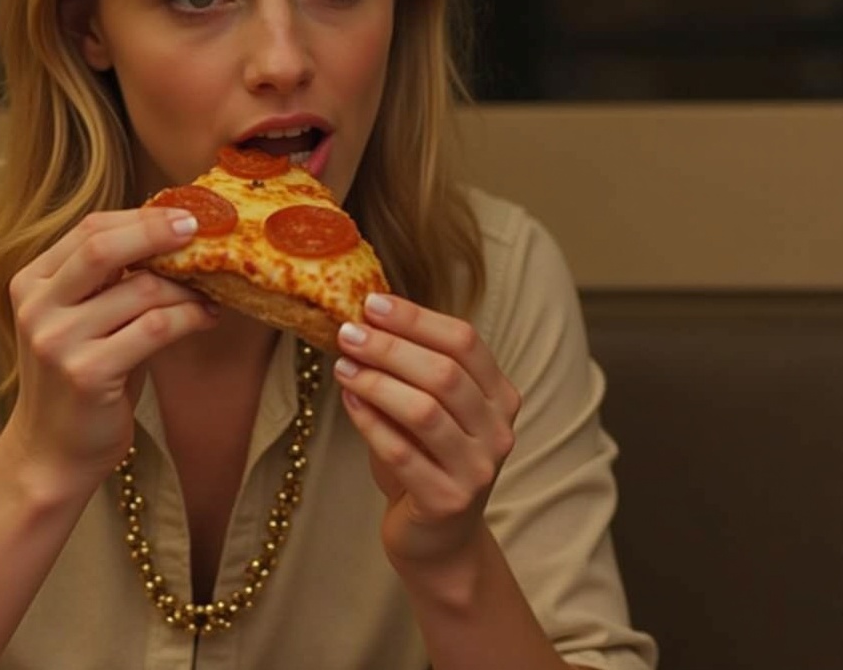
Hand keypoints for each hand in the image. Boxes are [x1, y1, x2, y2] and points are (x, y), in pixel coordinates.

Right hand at [2, 207, 217, 492]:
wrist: (51, 453)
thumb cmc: (77, 380)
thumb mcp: (80, 320)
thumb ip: (108, 280)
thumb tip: (173, 235)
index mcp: (31, 283)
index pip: (88, 230)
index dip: (139, 217)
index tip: (183, 214)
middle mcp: (37, 307)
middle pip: (103, 247)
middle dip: (157, 232)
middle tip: (199, 230)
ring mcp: (59, 341)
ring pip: (140, 289)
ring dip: (186, 288)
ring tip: (210, 293)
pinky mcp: (88, 374)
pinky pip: (155, 328)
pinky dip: (190, 317)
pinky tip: (207, 318)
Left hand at [332, 294, 520, 570]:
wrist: (436, 537)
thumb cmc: (425, 458)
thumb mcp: (428, 405)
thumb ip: (411, 367)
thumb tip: (363, 316)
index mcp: (500, 395)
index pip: (465, 342)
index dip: (417, 319)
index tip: (371, 303)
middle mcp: (498, 430)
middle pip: (445, 373)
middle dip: (390, 347)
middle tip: (348, 333)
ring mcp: (478, 469)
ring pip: (425, 411)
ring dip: (377, 382)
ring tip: (342, 366)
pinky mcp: (448, 501)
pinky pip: (402, 453)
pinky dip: (370, 422)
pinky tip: (349, 401)